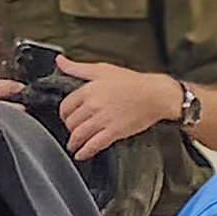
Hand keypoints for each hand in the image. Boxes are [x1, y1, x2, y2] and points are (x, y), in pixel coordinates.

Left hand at [54, 57, 183, 159]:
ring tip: (73, 145)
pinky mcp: (115, 132)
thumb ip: (77, 67)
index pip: (66, 106)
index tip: (66, 117)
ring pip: (80, 135)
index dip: (64, 114)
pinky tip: (82, 154)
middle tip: (72, 131)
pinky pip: (94, 144)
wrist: (156, 95)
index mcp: (88, 90)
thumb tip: (60, 61)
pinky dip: (85, 152)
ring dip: (74, 142)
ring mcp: (104, 120)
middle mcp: (93, 105)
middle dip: (69, 128)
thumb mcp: (102, 70)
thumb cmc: (133, 82)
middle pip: (71, 122)